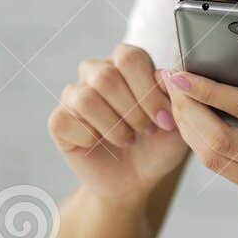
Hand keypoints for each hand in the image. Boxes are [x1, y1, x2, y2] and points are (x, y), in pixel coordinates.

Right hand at [49, 44, 188, 203]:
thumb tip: (166, 75)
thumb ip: (176, 95)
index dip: (147, 90)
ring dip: (113, 127)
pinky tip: (99, 145)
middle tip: (146, 132)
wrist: (136, 180)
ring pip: (85, 99)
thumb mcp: (178, 123)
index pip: (130, 58)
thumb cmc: (158, 146)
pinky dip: (88, 139)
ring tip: (127, 140)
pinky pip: (63, 120)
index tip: (164, 120)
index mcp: (127, 65)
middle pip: (106, 77)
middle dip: (132, 111)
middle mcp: (97, 73)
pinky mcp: (59, 121)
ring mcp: (74, 96)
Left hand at [164, 69, 237, 226]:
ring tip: (176, 100)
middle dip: (188, 110)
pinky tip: (194, 123)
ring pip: (217, 161)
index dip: (212, 91)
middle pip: (222, 141)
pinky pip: (227, 173)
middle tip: (170, 82)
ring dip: (189, 130)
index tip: (183, 73)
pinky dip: (203, 147)